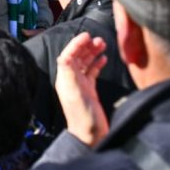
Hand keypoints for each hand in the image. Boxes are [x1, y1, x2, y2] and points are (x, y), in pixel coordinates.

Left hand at [55, 32, 109, 146]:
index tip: (87, 35)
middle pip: (77, 57)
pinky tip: (104, 58)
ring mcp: (80, 85)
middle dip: (86, 46)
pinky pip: (92, 72)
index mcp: (64, 78)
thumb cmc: (82, 116)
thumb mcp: (74, 91)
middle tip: (97, 39)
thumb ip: (69, 72)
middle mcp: (71, 80)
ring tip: (102, 44)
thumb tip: (66, 54)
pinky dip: (97, 63)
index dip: (76, 43)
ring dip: (93, 52)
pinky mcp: (89, 91)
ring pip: (85, 63)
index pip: (68, 55)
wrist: (90, 135)